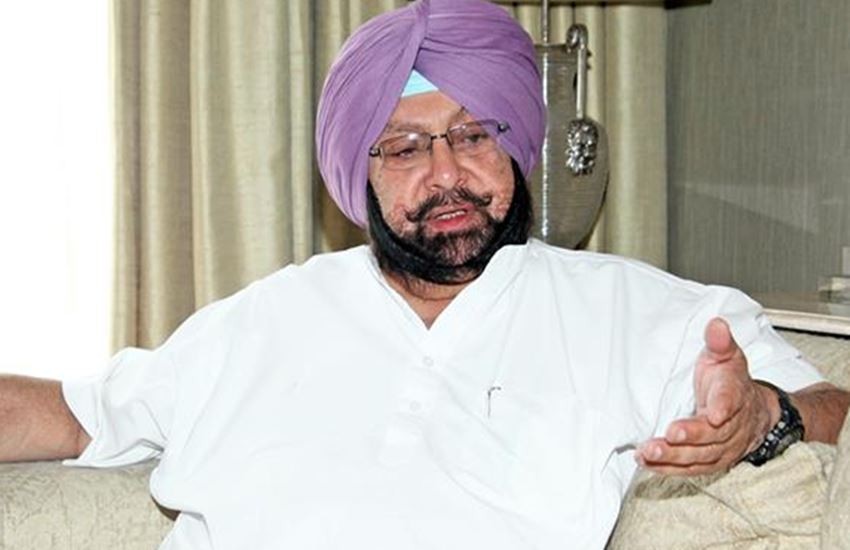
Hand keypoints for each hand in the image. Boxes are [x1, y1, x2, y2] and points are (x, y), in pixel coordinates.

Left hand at [635, 317, 776, 474]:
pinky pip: (691, 468)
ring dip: (674, 456)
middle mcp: (731, 424)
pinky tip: (647, 463)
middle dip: (690, 436)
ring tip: (648, 452)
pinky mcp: (711, 461)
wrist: (756, 413)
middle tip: (668, 435)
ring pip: (700, 456)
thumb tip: (716, 323)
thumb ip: (720, 342)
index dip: (722, 407)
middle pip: (712, 434)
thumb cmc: (730, 381)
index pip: (731, 400)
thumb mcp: (727, 356)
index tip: (713, 413)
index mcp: (734, 394)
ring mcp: (722, 446)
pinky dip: (669, 468)